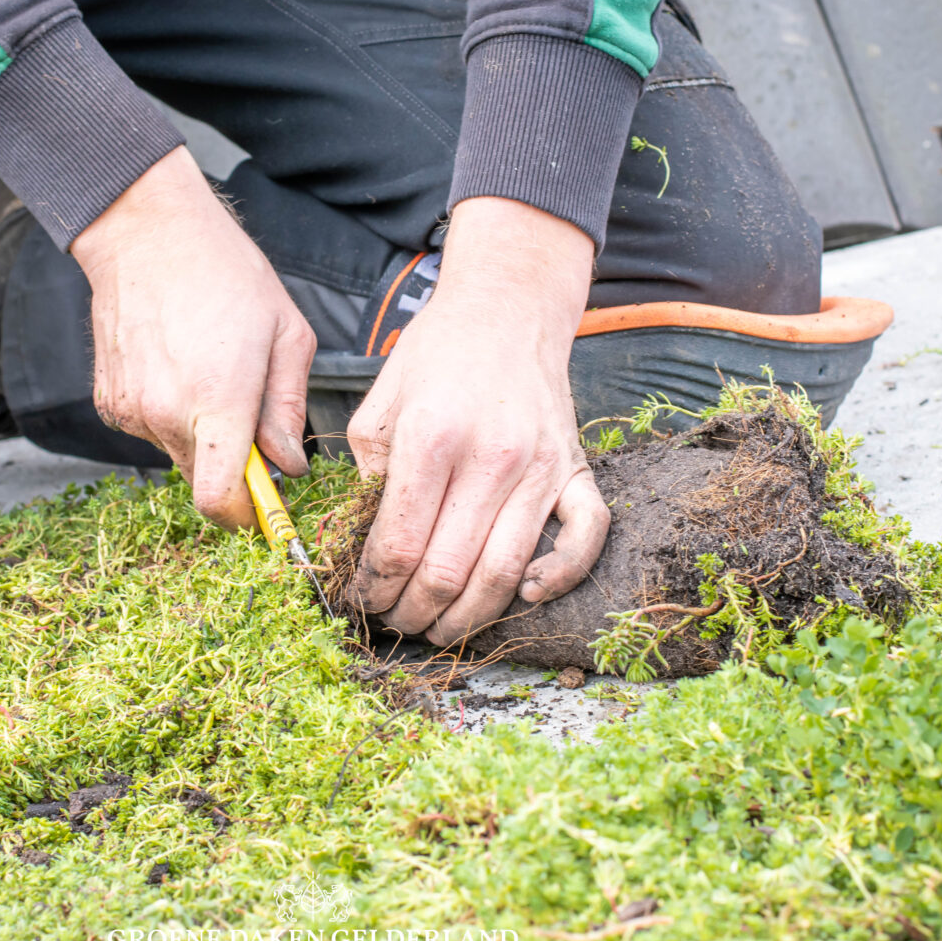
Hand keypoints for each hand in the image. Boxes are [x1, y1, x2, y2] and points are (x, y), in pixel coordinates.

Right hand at [70, 148, 315, 528]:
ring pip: (178, 455)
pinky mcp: (110, 402)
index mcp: (219, 400)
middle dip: (232, 469)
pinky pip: (150, 431)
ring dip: (201, 437)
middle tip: (249, 420)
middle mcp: (168, 413)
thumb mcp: (287, 334)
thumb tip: (288, 462)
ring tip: (210, 373)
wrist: (147, 233)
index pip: (221, 499)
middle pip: (204, 481)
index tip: (265, 511)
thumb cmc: (225, 273)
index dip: (246, 518)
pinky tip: (179, 367)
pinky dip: (170, 416)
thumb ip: (288, 408)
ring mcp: (133, 410)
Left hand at [346, 197, 610, 646]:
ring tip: (437, 629)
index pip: (397, 545)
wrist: (506, 310)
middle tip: (392, 623)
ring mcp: (541, 468)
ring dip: (467, 618)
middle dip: (411, 613)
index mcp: (432, 438)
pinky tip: (525, 597)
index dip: (371, 589)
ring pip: (504, 573)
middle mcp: (491, 457)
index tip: (357, 601)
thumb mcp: (380, 405)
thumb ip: (367, 476)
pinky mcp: (574, 470)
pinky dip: (559, 578)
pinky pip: (584, 539)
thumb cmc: (436, 357)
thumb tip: (360, 547)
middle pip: (447, 572)